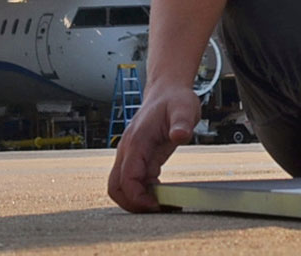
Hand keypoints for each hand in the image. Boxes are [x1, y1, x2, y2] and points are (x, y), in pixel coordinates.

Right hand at [106, 85, 204, 212]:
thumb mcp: (185, 108)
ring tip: (162, 203)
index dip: (138, 197)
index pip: (126, 178)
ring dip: (137, 199)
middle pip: (116, 187)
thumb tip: (179, 135)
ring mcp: (130, 154)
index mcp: (136, 140)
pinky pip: (132, 182)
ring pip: (121, 186)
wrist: (167, 91)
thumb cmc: (175, 99)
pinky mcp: (137, 158)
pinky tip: (161, 193)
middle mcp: (128, 149)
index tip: (157, 205)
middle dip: (132, 204)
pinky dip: (143, 193)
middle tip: (158, 210)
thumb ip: (182, 122)